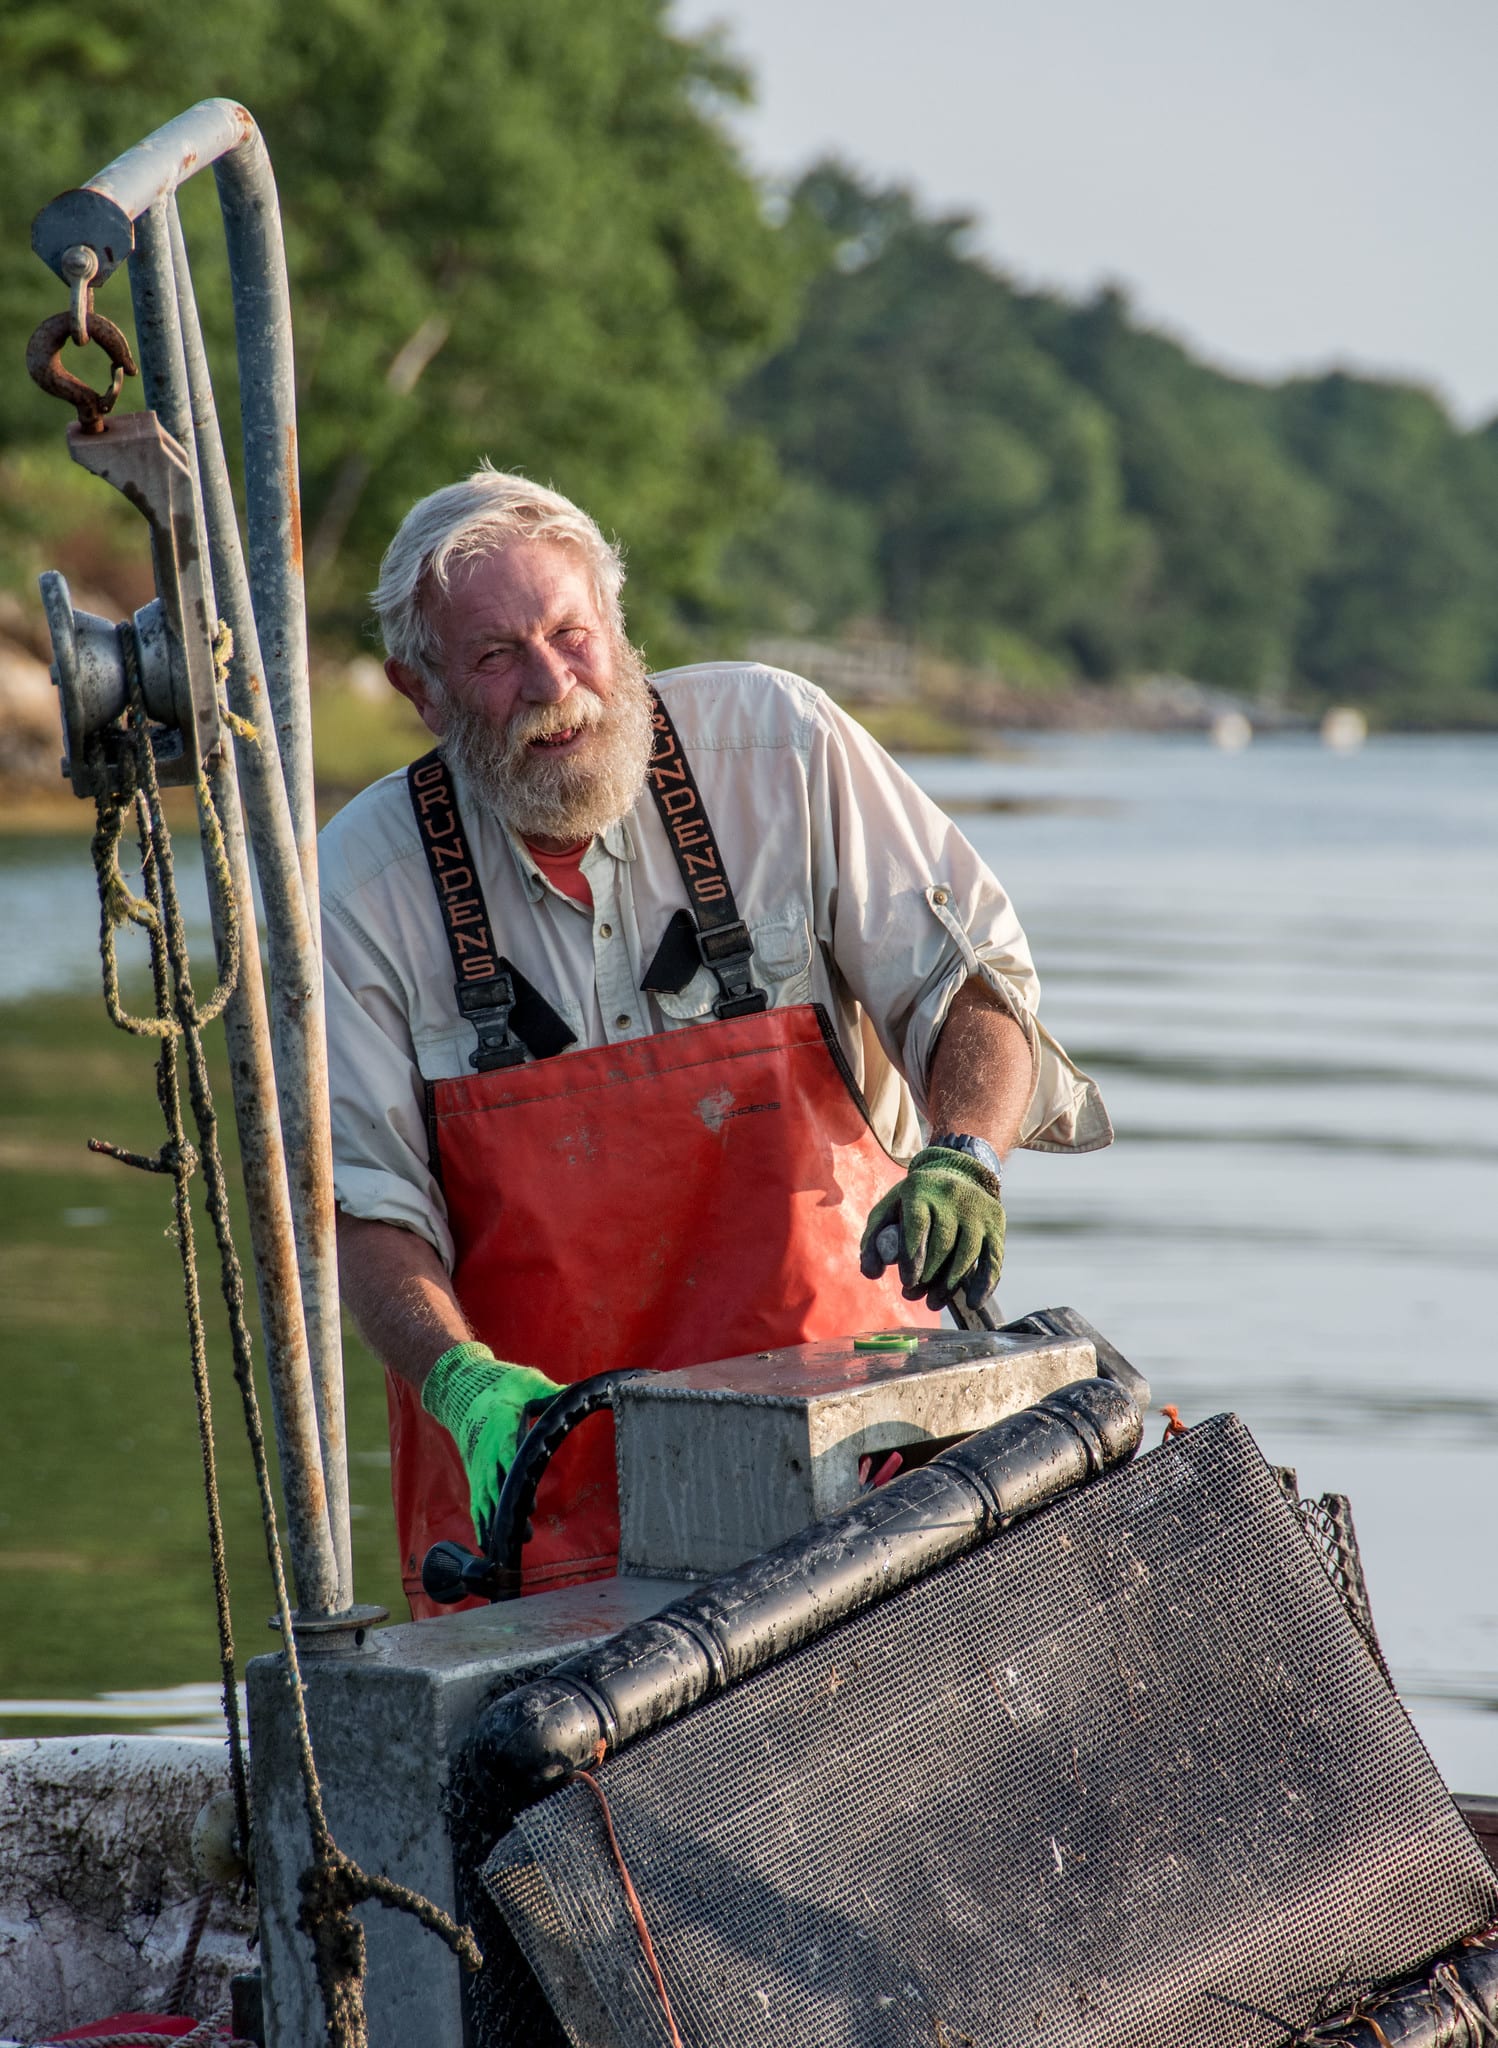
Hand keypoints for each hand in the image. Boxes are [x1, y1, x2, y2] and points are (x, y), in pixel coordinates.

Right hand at [420, 1343, 563, 1544]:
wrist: (464, 1389)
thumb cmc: (503, 1385)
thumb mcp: (529, 1384)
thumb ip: (552, 1393)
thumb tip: (578, 1390)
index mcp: (501, 1429)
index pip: (508, 1456)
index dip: (516, 1478)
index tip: (527, 1497)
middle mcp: (487, 1451)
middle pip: (497, 1486)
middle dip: (510, 1510)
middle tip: (526, 1530)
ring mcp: (479, 1465)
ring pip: (487, 1499)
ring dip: (499, 1522)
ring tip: (516, 1543)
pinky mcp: (475, 1474)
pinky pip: (476, 1502)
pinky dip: (481, 1523)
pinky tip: (489, 1544)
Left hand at [859, 1145, 1005, 1312]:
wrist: (957, 1175)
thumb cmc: (915, 1201)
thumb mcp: (890, 1210)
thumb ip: (873, 1241)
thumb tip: (871, 1273)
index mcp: (921, 1187)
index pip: (917, 1225)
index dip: (912, 1258)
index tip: (907, 1282)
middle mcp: (952, 1194)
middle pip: (943, 1243)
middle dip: (927, 1276)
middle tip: (913, 1294)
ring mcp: (978, 1208)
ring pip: (967, 1253)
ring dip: (950, 1285)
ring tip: (932, 1302)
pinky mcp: (996, 1221)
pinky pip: (993, 1257)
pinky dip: (985, 1283)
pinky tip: (973, 1301)